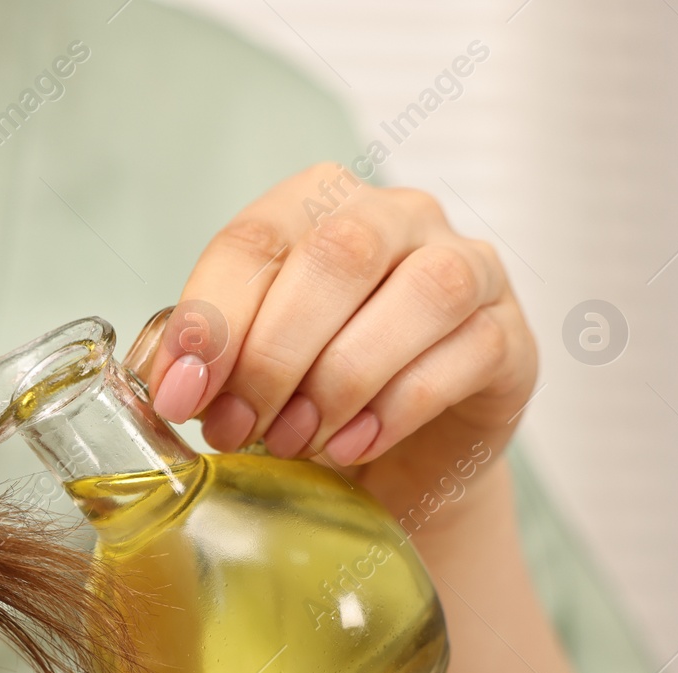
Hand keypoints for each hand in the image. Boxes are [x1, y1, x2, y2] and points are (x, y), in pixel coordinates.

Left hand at [142, 162, 535, 526]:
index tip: (178, 395)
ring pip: (417, 294)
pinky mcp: (510, 335)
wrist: (398, 462)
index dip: (209, 320)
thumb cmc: (309, 400)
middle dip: (273, 354)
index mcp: (315, 204)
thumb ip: (200, 359)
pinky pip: (463, 354)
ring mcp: (468, 267)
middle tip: (236, 429)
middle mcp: (398, 216)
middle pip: (336, 255)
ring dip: (341, 379)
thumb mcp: (242, 372)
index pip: (255, 240)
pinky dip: (397, 408)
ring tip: (295, 441)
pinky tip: (351, 448)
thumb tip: (166, 378)